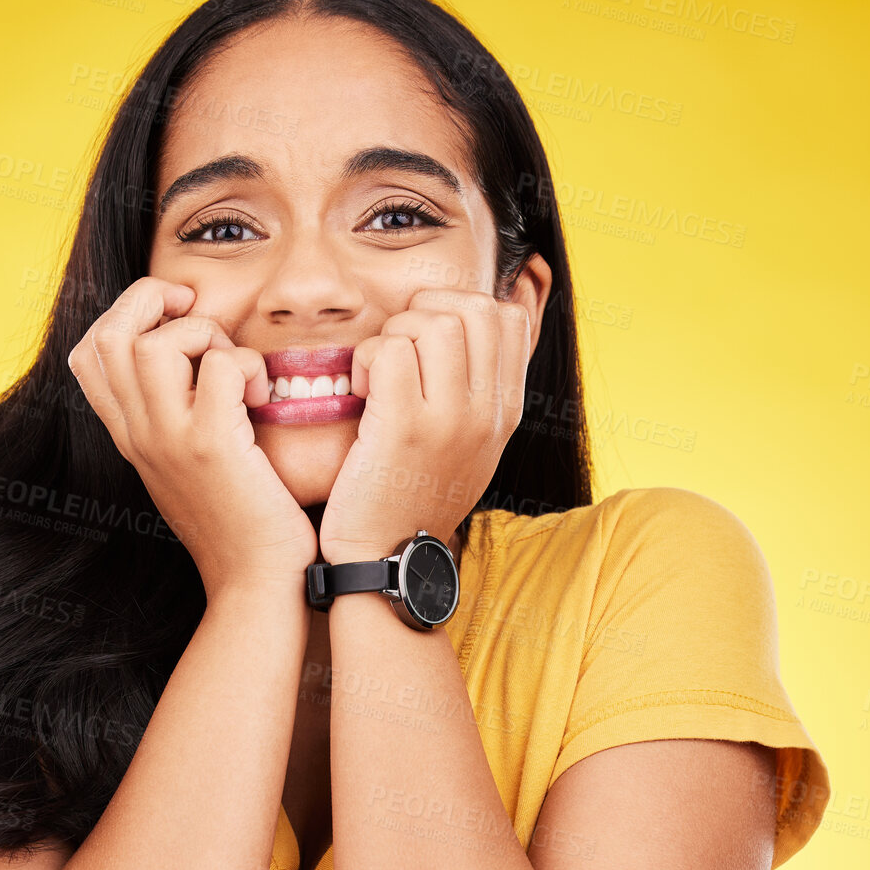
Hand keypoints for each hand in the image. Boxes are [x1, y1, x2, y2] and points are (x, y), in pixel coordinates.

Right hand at [68, 277, 318, 599]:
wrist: (256, 582)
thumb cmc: (240, 524)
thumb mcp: (189, 467)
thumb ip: (177, 419)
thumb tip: (196, 367)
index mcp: (132, 437)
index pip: (88, 353)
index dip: (126, 315)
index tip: (176, 321)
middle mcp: (140, 436)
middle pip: (110, 334)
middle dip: (156, 302)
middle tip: (201, 318)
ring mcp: (170, 441)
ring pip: (154, 342)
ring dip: (205, 335)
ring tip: (235, 370)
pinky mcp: (213, 447)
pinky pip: (220, 365)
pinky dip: (248, 365)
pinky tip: (262, 398)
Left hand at [316, 288, 530, 565]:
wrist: (388, 560)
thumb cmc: (414, 496)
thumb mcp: (469, 445)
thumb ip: (478, 391)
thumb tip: (475, 326)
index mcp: (507, 411)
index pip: (509, 316)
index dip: (461, 308)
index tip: (428, 343)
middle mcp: (488, 412)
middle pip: (470, 308)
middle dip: (422, 313)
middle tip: (397, 353)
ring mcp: (450, 420)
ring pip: (430, 322)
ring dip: (391, 335)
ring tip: (378, 376)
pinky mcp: (404, 428)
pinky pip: (390, 349)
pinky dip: (366, 358)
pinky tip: (361, 391)